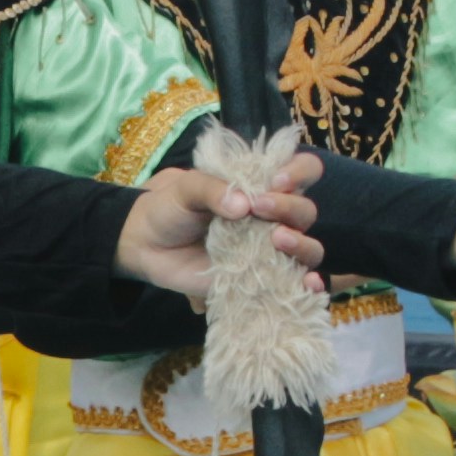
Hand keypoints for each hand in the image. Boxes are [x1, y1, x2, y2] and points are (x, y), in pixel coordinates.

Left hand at [115, 164, 323, 301]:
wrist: (145, 244)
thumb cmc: (170, 207)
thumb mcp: (186, 188)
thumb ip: (212, 189)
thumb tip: (243, 206)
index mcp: (262, 187)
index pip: (303, 171)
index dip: (299, 172)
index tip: (275, 180)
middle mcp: (273, 217)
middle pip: (305, 211)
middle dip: (289, 207)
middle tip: (259, 207)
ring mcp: (269, 250)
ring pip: (308, 248)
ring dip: (301, 243)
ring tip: (277, 239)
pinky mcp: (260, 279)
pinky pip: (293, 283)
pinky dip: (309, 284)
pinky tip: (308, 283)